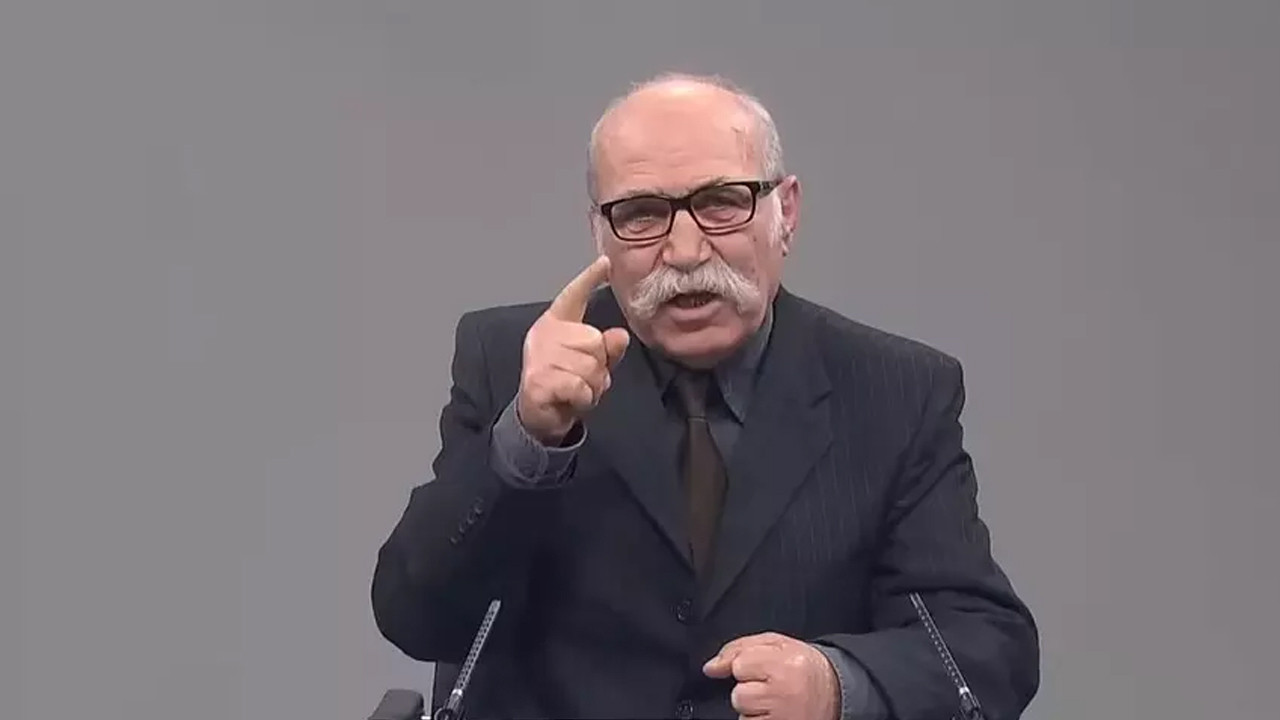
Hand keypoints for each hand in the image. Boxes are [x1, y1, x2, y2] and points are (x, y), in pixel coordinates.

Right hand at [516, 255, 629, 444]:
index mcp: (557, 323)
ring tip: (577, 391)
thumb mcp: (592, 366)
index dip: (589, 279)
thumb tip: (620, 336)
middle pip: (594, 342)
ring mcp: (538, 356)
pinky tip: (570, 400)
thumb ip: (607, 350)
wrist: (539, 417)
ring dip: (592, 387)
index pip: (573, 296)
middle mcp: (545, 334)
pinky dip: (583, 399)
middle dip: (599, 367)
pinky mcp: (537, 380)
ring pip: (590, 367)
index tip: (605, 262)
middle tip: (584, 380)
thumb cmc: (566, 385)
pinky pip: (579, 386)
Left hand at [703, 632, 840, 719]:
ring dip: (753, 708)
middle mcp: (785, 692)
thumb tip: (710, 668)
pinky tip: (774, 712)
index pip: (739, 666)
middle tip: (769, 685)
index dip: (745, 666)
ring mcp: (784, 716)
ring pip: (744, 714)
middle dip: (749, 689)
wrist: (835, 692)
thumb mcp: (776, 644)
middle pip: (739, 695)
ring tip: (773, 700)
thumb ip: (739, 649)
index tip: (760, 668)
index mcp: (785, 663)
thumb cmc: (802, 666)